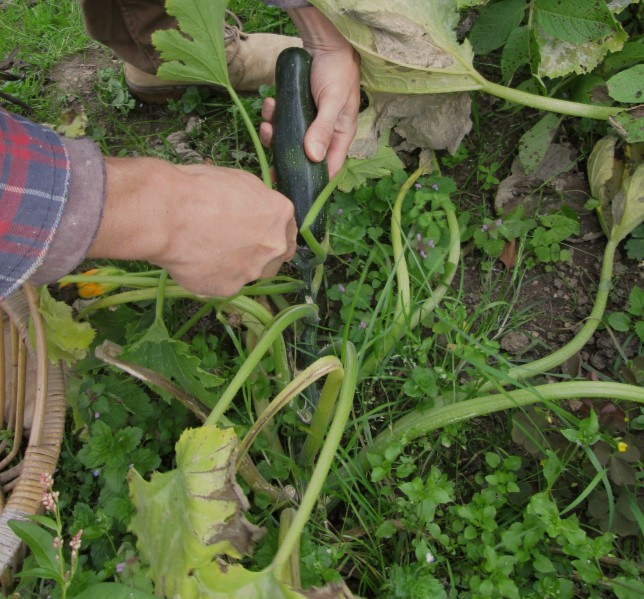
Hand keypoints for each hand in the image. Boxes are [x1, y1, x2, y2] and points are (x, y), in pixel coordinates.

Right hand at [88, 157, 296, 296]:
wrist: (166, 214)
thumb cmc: (197, 188)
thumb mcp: (237, 181)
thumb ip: (256, 200)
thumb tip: (255, 206)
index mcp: (280, 214)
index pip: (287, 229)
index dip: (271, 230)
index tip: (259, 230)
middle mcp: (273, 246)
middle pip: (276, 256)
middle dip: (260, 252)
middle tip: (235, 244)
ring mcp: (252, 270)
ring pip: (250, 273)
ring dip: (237, 266)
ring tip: (209, 250)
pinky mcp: (228, 289)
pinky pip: (223, 284)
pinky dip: (211, 276)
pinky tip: (193, 261)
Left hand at [260, 7, 360, 178]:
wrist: (324, 42)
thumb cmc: (337, 71)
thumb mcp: (332, 100)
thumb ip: (322, 129)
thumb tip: (312, 158)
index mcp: (339, 136)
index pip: (329, 168)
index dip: (314, 181)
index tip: (295, 189)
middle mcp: (323, 133)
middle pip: (303, 158)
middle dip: (285, 159)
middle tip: (268, 166)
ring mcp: (307, 122)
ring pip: (288, 140)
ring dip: (273, 134)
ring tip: (266, 123)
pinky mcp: (294, 110)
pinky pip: (280, 121)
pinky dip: (271, 116)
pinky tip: (269, 105)